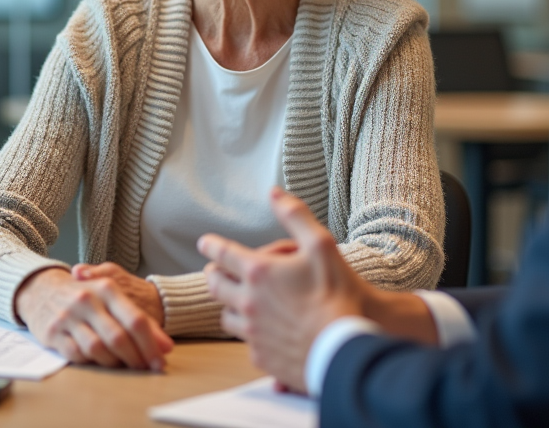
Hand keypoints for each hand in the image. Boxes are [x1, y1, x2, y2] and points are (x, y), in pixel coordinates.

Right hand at [14, 268, 173, 370]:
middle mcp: (87, 300)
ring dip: (114, 363)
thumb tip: (166, 348)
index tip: (160, 362)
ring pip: (97, 348)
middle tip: (145, 369)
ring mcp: (68, 316)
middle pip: (118, 337)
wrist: (42, 289)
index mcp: (107, 289)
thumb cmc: (86, 296)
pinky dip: (92, 362)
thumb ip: (140, 321)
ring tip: (122, 365)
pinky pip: (77, 355)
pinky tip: (99, 361)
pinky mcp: (53, 332)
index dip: (151, 345)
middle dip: (136, 358)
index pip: (136, 320)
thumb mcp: (112, 299)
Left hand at [198, 188, 369, 392]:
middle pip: (215, 285)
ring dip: (228, 305)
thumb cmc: (336, 294)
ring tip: (235, 301)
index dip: (211, 244)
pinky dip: (248, 332)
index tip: (205, 242)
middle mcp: (248, 301)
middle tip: (215, 270)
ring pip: (226, 316)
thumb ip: (294, 215)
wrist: (344, 348)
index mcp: (258, 272)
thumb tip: (274, 193)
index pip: (222, 253)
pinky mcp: (260, 355)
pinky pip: (245, 341)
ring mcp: (252, 331)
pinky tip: (258, 330)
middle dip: (213, 274)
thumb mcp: (321, 244)